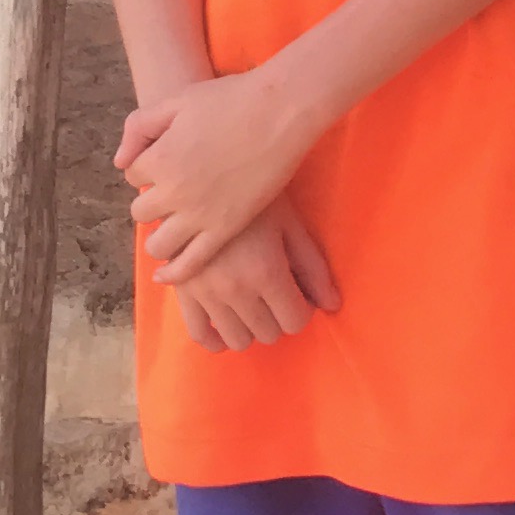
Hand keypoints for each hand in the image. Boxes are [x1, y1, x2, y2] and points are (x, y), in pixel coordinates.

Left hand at [119, 65, 312, 283]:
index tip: (164, 162)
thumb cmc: (229, 100)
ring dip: (158, 237)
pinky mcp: (225, 230)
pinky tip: (164, 274)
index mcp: (159, 158)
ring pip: (158, 244)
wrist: (279, 113)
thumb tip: (120, 162)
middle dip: (151, 202)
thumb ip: (139, 126)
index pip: (132, 174)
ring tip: (169, 230)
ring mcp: (199, 215)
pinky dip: (173, 273)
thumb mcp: (176, 101)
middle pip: (141, 212)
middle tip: (171, 193)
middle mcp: (173, 192)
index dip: (146, 167)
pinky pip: (189, 263)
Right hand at [170, 204, 342, 352]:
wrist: (201, 174)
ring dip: (250, 327)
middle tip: (274, 292)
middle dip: (277, 316)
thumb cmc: (254, 196)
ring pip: (237, 340)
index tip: (298, 292)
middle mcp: (235, 289)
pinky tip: (225, 323)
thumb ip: (313, 267)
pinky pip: (199, 335)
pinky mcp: (182, 291)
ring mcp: (205, 293)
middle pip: (268, 333)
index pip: (295, 321)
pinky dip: (215, 338)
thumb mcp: (290, 224)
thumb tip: (332, 306)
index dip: (301, 309)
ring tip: (251, 303)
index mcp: (266, 271)